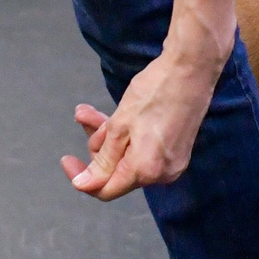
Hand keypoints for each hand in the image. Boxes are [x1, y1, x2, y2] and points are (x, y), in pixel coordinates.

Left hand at [62, 53, 218, 200]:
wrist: (192, 69)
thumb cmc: (155, 92)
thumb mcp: (120, 125)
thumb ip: (102, 159)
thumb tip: (83, 185)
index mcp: (146, 170)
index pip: (105, 189)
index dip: (82, 177)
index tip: (66, 158)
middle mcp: (162, 174)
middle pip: (117, 171)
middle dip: (98, 146)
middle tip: (86, 117)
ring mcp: (172, 163)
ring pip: (128, 158)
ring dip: (109, 137)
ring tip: (92, 111)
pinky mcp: (177, 150)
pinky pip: (143, 152)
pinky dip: (128, 137)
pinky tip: (119, 115)